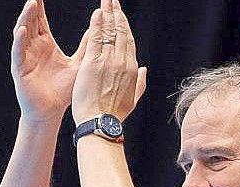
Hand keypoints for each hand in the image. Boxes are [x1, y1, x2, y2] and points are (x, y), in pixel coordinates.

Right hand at [11, 0, 88, 122]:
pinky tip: (22, 30)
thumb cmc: (64, 91)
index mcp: (46, 45)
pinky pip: (18, 52)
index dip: (40, 7)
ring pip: (23, 33)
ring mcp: (25, 57)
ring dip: (26, 18)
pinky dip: (19, 41)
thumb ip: (87, 47)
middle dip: (32, 8)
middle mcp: (33, 48)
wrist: (52, 112)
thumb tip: (99, 30)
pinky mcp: (20, 69)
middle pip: (31, 22)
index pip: (41, 21)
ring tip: (31, 3)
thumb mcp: (79, 64)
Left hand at [72, 0, 146, 124]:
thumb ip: (140, 82)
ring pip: (110, 32)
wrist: (100, 123)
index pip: (129, 42)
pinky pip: (97, 39)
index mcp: (132, 69)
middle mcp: (123, 62)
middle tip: (112, 0)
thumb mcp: (132, 99)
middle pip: (121, 32)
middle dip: (117, 14)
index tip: (120, 16)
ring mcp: (109, 62)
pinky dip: (98, 25)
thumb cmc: (114, 115)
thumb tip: (145, 69)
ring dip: (108, 14)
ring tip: (106, 1)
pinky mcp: (94, 63)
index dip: (124, 27)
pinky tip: (98, 13)